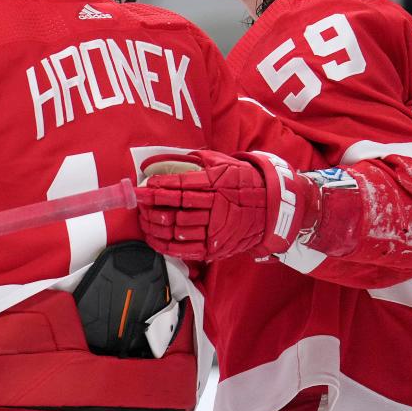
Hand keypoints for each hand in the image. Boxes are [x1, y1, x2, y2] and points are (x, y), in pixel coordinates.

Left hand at [135, 150, 319, 261]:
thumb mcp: (224, 164)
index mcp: (217, 185)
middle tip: (138, 205)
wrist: (273, 209)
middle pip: (175, 210)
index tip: (141, 189)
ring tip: (143, 220)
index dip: (157, 189)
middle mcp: (216, 208)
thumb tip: (167, 160)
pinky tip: (154, 240)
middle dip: (152, 208)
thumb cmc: (245, 182)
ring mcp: (216, 230)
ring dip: (155, 226)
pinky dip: (167, 246)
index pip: (180, 187)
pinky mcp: (216, 247)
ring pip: (178, 230)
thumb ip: (197, 163)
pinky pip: (186, 250)